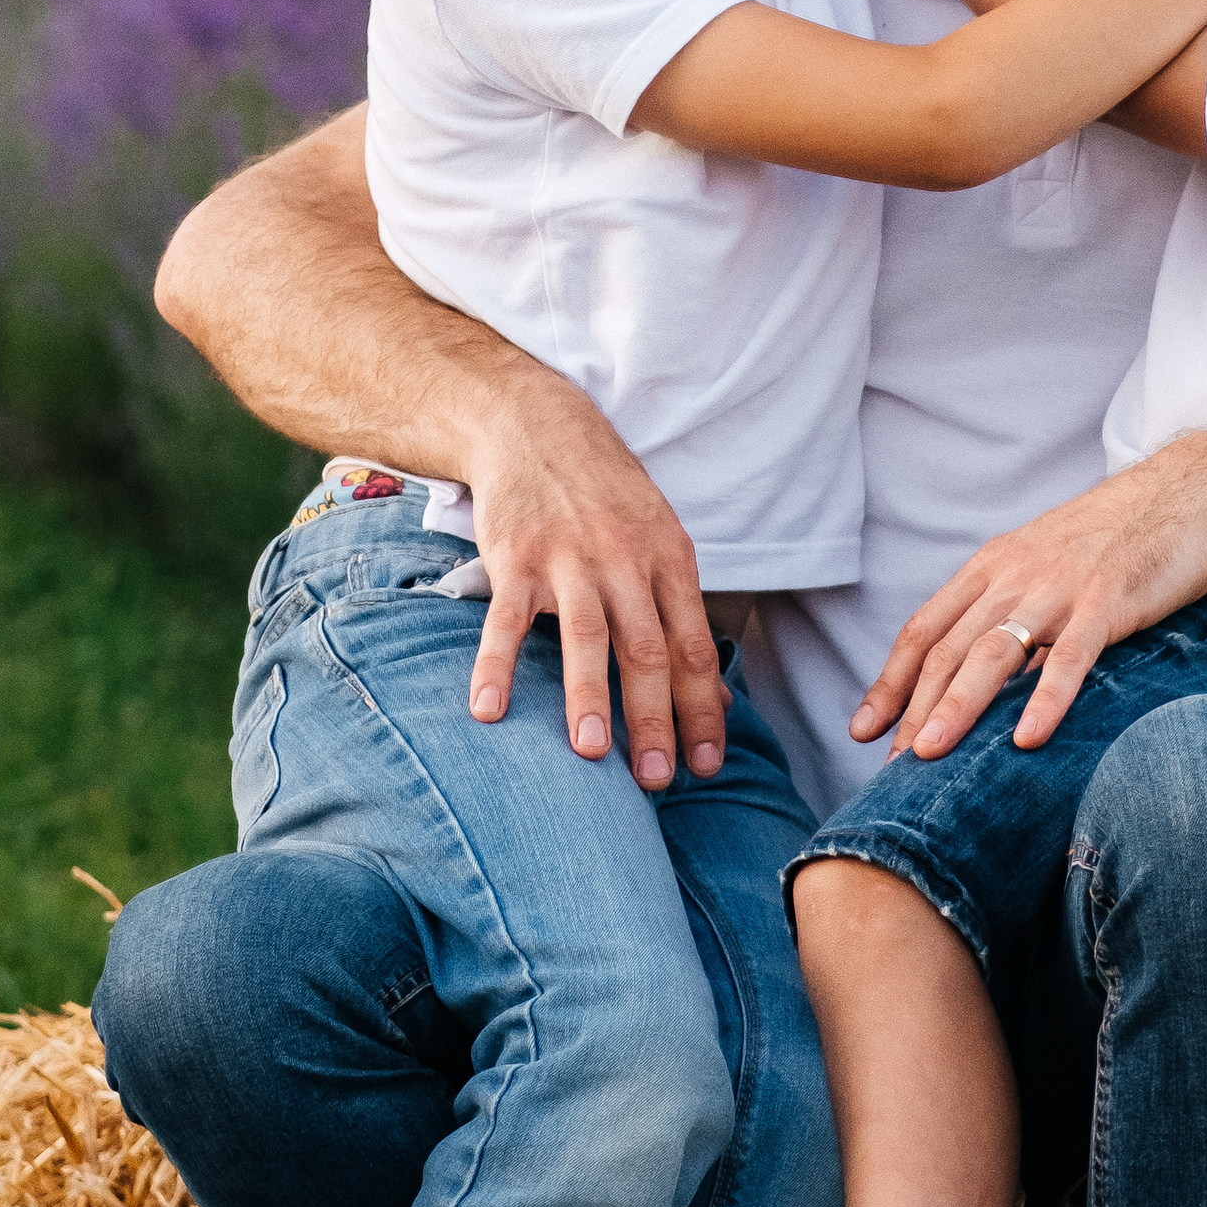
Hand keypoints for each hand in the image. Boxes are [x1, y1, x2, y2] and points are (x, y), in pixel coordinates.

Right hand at [460, 387, 727, 790]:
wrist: (536, 426)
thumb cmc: (605, 496)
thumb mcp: (658, 542)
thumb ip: (681, 617)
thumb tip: (716, 698)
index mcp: (669, 560)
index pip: (693, 647)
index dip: (702, 710)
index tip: (707, 765)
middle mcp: (624, 560)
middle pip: (646, 650)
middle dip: (654, 719)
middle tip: (655, 780)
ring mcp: (568, 558)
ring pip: (585, 637)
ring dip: (588, 698)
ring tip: (590, 755)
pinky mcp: (515, 557)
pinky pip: (507, 620)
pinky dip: (497, 666)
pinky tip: (489, 711)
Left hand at [850, 438, 1206, 758]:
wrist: (1186, 493)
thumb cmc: (1116, 538)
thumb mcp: (1045, 564)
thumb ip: (1009, 607)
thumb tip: (978, 673)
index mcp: (993, 566)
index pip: (925, 629)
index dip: (890, 681)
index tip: (862, 729)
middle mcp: (1014, 574)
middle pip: (949, 648)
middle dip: (913, 709)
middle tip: (891, 765)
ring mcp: (1060, 587)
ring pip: (993, 651)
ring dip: (958, 706)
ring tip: (931, 755)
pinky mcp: (1109, 599)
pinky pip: (1070, 656)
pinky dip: (1045, 698)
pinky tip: (1028, 739)